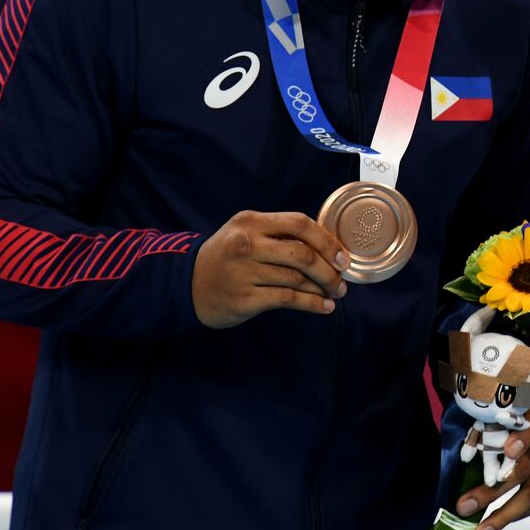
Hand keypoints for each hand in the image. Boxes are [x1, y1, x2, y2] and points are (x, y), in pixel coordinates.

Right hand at [192, 210, 349, 327]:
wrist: (186, 284)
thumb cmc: (226, 257)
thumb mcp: (245, 233)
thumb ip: (278, 234)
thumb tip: (327, 247)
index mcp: (251, 222)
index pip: (299, 223)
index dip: (327, 240)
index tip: (342, 257)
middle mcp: (247, 244)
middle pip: (302, 253)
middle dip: (330, 269)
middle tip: (342, 280)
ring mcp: (244, 271)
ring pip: (297, 278)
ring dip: (323, 288)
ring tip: (335, 294)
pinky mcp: (245, 298)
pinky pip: (288, 299)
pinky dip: (312, 304)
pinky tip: (324, 307)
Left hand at [455, 409, 529, 529]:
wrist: (525, 428)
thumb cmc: (499, 425)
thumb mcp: (490, 425)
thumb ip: (483, 440)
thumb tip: (462, 467)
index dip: (525, 437)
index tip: (508, 451)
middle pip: (527, 466)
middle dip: (493, 490)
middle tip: (464, 506)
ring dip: (504, 514)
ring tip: (480, 529)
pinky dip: (518, 513)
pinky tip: (496, 522)